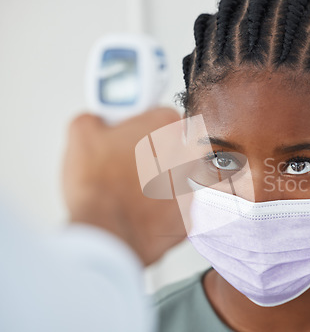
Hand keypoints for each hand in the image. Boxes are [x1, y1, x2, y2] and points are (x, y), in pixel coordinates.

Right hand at [63, 108, 187, 265]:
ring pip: (174, 182)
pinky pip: (172, 211)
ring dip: (156, 185)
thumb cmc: (98, 185)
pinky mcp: (186, 219)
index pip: (162, 116)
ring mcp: (188, 190)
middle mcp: (185, 157)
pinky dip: (157, 212)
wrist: (106, 231)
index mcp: (166, 127)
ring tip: (127, 193)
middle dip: (152, 156)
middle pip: (172, 150)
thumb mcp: (82, 133)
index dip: (143, 126)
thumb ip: (97, 118)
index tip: (130, 134)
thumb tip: (98, 121)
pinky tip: (135, 212)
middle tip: (125, 165)